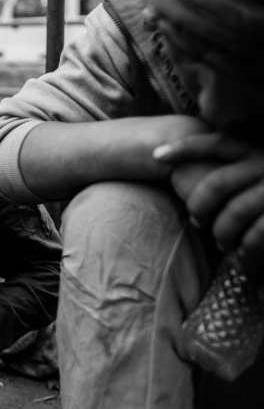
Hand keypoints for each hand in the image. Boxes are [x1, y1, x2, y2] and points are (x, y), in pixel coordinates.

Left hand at [155, 132, 263, 262]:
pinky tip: (244, 265)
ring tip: (224, 247)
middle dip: (199, 206)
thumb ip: (242, 171)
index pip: (217, 143)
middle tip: (198, 224)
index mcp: (260, 151)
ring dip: (222, 233)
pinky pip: (258, 236)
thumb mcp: (263, 170)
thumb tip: (187, 170)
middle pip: (217, 184)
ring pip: (235, 212)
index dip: (186, 148)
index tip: (156, 156)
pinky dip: (247, 253)